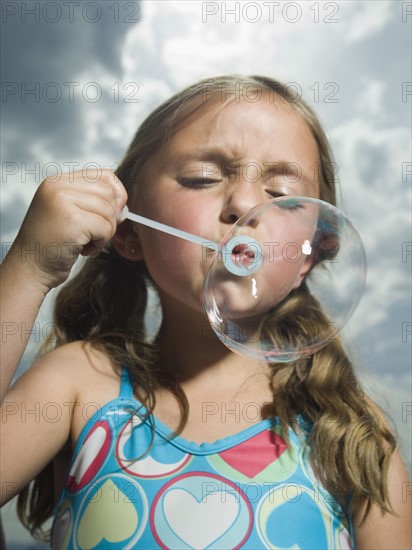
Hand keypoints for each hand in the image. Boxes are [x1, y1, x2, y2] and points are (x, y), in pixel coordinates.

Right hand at [5, 168, 127, 291]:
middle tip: (95, 234)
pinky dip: (100, 244)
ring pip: (109, 211)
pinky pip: (105, 228)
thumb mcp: (69, 213)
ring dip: (104, 233)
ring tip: (86, 243)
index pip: (104, 175)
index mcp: (58, 181)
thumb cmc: (52, 245)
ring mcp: (63, 201)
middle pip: (109, 193)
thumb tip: (124, 204)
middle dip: (110, 217)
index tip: (109, 216)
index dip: (115, 196)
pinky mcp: (72, 220)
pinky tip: (83, 250)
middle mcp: (58, 186)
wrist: (30, 268)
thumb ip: (94, 202)